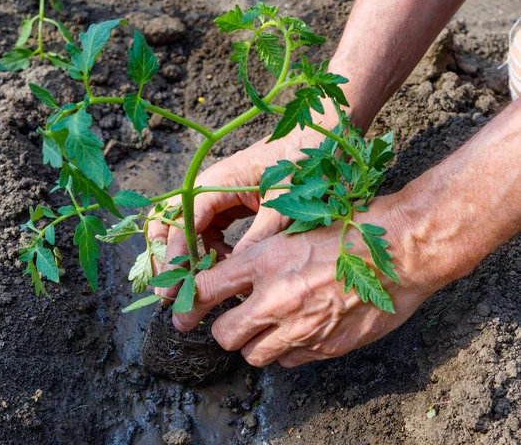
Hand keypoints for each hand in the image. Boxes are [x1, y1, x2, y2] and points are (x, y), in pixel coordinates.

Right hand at [147, 121, 336, 298]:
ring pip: (186, 228)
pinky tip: (225, 265)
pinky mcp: (229, 204)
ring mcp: (218, 196)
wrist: (315, 143)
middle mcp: (210, 187)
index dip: (176, 252)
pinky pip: (208, 230)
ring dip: (186, 257)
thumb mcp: (285, 201)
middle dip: (166, 255)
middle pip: (171, 219)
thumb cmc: (300, 164)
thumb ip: (262, 233)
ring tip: (193, 287)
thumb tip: (238, 268)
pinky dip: (209, 250)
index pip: (184, 218)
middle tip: (169, 291)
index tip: (174, 284)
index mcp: (219, 180)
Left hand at [169, 189, 447, 366]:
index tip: (186, 306)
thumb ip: (264, 257)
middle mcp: (276, 297)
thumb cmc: (352, 229)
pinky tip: (300, 330)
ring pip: (253, 355)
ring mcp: (301, 328)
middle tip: (236, 316)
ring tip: (269, 324)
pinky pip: (288, 361)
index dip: (189, 300)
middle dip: (224, 327)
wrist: (401, 251)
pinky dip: (286, 350)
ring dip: (255, 342)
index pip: (205, 287)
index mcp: (266, 259)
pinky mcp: (325, 347)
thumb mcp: (298, 228)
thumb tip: (237, 277)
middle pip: (223, 334)